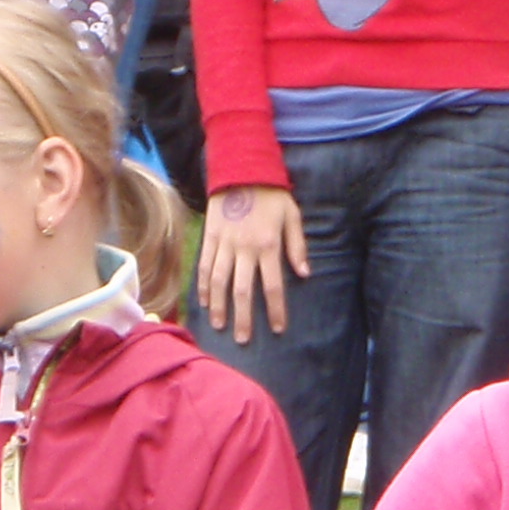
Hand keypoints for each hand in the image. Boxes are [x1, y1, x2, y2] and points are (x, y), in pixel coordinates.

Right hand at [200, 186, 307, 342]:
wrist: (242, 168)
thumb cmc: (271, 193)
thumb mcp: (292, 215)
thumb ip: (297, 246)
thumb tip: (305, 274)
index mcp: (268, 245)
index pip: (273, 286)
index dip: (276, 309)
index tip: (277, 329)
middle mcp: (244, 248)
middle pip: (243, 291)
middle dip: (244, 318)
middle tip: (243, 341)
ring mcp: (224, 243)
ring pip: (218, 281)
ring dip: (219, 307)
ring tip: (220, 327)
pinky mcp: (210, 237)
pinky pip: (204, 265)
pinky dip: (203, 286)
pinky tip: (205, 303)